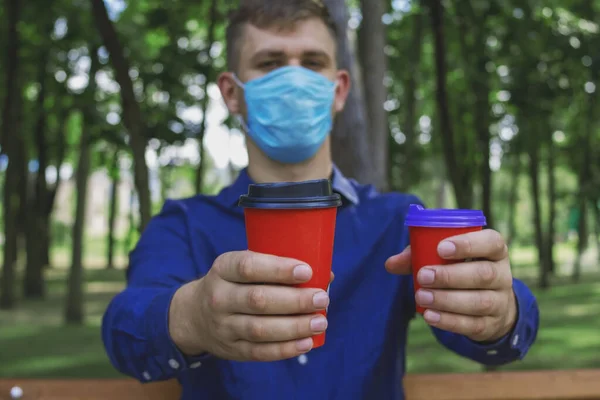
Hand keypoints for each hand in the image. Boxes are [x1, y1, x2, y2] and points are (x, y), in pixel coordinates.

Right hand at [169, 251, 332, 361]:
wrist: (194, 315)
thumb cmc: (233, 283)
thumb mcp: (243, 266)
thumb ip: (278, 267)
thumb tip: (325, 274)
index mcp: (223, 268)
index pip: (248, 267)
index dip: (278, 269)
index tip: (306, 271)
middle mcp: (219, 297)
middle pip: (258, 300)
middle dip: (295, 300)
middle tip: (322, 298)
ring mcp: (223, 326)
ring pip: (260, 329)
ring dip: (294, 327)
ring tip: (320, 321)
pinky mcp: (231, 349)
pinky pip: (259, 352)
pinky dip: (285, 349)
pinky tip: (307, 342)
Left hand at [385, 229, 516, 341]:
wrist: (489, 306)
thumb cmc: (460, 270)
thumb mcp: (445, 258)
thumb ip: (419, 255)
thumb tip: (391, 264)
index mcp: (494, 251)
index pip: (491, 242)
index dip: (468, 244)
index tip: (441, 248)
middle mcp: (502, 275)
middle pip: (483, 274)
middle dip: (450, 276)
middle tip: (423, 276)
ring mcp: (500, 302)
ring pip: (479, 302)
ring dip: (447, 300)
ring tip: (421, 297)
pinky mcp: (491, 324)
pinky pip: (473, 324)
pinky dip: (449, 321)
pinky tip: (430, 316)